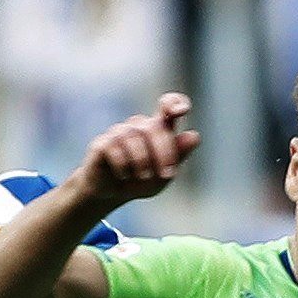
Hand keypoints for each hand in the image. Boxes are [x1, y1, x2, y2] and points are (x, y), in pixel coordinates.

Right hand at [75, 93, 200, 207]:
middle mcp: (139, 126)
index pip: (168, 105)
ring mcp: (119, 132)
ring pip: (135, 136)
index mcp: (158, 129)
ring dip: (143, 160)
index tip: (181, 111)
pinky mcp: (102, 143)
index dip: (174, 103)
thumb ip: (179, 156)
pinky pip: (114, 147)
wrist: (110, 194)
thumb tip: (195, 136)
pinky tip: (124, 176)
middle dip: (164, 152)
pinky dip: (122, 164)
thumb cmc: (140, 182)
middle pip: (155, 127)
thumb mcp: (164, 175)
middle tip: (166, 175)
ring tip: (143, 178)